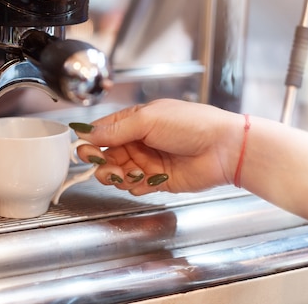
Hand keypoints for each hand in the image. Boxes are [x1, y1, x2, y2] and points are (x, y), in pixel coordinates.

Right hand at [71, 99, 245, 195]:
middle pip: (105, 155)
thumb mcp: (148, 120)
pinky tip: (145, 180)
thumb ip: (115, 130)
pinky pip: (133, 187)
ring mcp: (146, 162)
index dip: (90, 141)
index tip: (83, 150)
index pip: (102, 131)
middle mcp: (138, 142)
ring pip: (116, 173)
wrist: (224, 148)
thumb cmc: (191, 125)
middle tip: (104, 165)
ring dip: (117, 176)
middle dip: (101, 162)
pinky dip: (134, 186)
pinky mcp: (156, 181)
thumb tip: (87, 133)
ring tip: (130, 174)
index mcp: (134, 121)